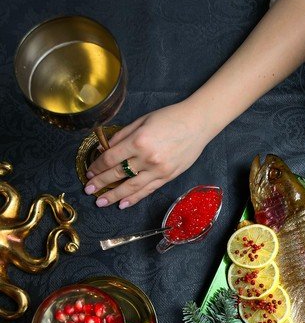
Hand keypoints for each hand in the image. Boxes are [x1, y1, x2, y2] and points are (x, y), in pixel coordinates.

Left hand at [84, 101, 208, 208]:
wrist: (198, 124)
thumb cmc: (170, 118)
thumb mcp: (142, 121)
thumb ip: (122, 136)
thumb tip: (104, 149)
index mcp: (138, 141)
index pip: (111, 158)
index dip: (97, 167)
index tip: (90, 172)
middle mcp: (147, 158)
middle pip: (118, 174)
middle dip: (101, 183)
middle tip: (89, 190)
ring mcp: (158, 170)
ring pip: (131, 187)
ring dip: (114, 196)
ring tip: (101, 202)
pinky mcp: (168, 177)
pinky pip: (147, 190)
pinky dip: (134, 198)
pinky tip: (123, 204)